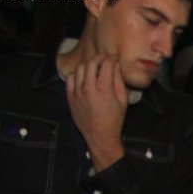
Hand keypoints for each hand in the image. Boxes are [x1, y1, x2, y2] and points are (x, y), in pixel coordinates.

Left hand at [65, 54, 127, 172]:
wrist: (100, 135)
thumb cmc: (114, 119)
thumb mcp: (123, 100)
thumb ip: (119, 81)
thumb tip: (116, 66)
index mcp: (104, 88)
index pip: (106, 64)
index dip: (111, 58)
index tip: (114, 58)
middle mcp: (88, 87)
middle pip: (92, 62)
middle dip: (100, 58)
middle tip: (105, 59)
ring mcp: (77, 91)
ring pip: (80, 68)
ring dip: (88, 64)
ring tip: (94, 66)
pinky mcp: (70, 96)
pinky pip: (70, 78)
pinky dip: (78, 73)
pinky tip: (84, 76)